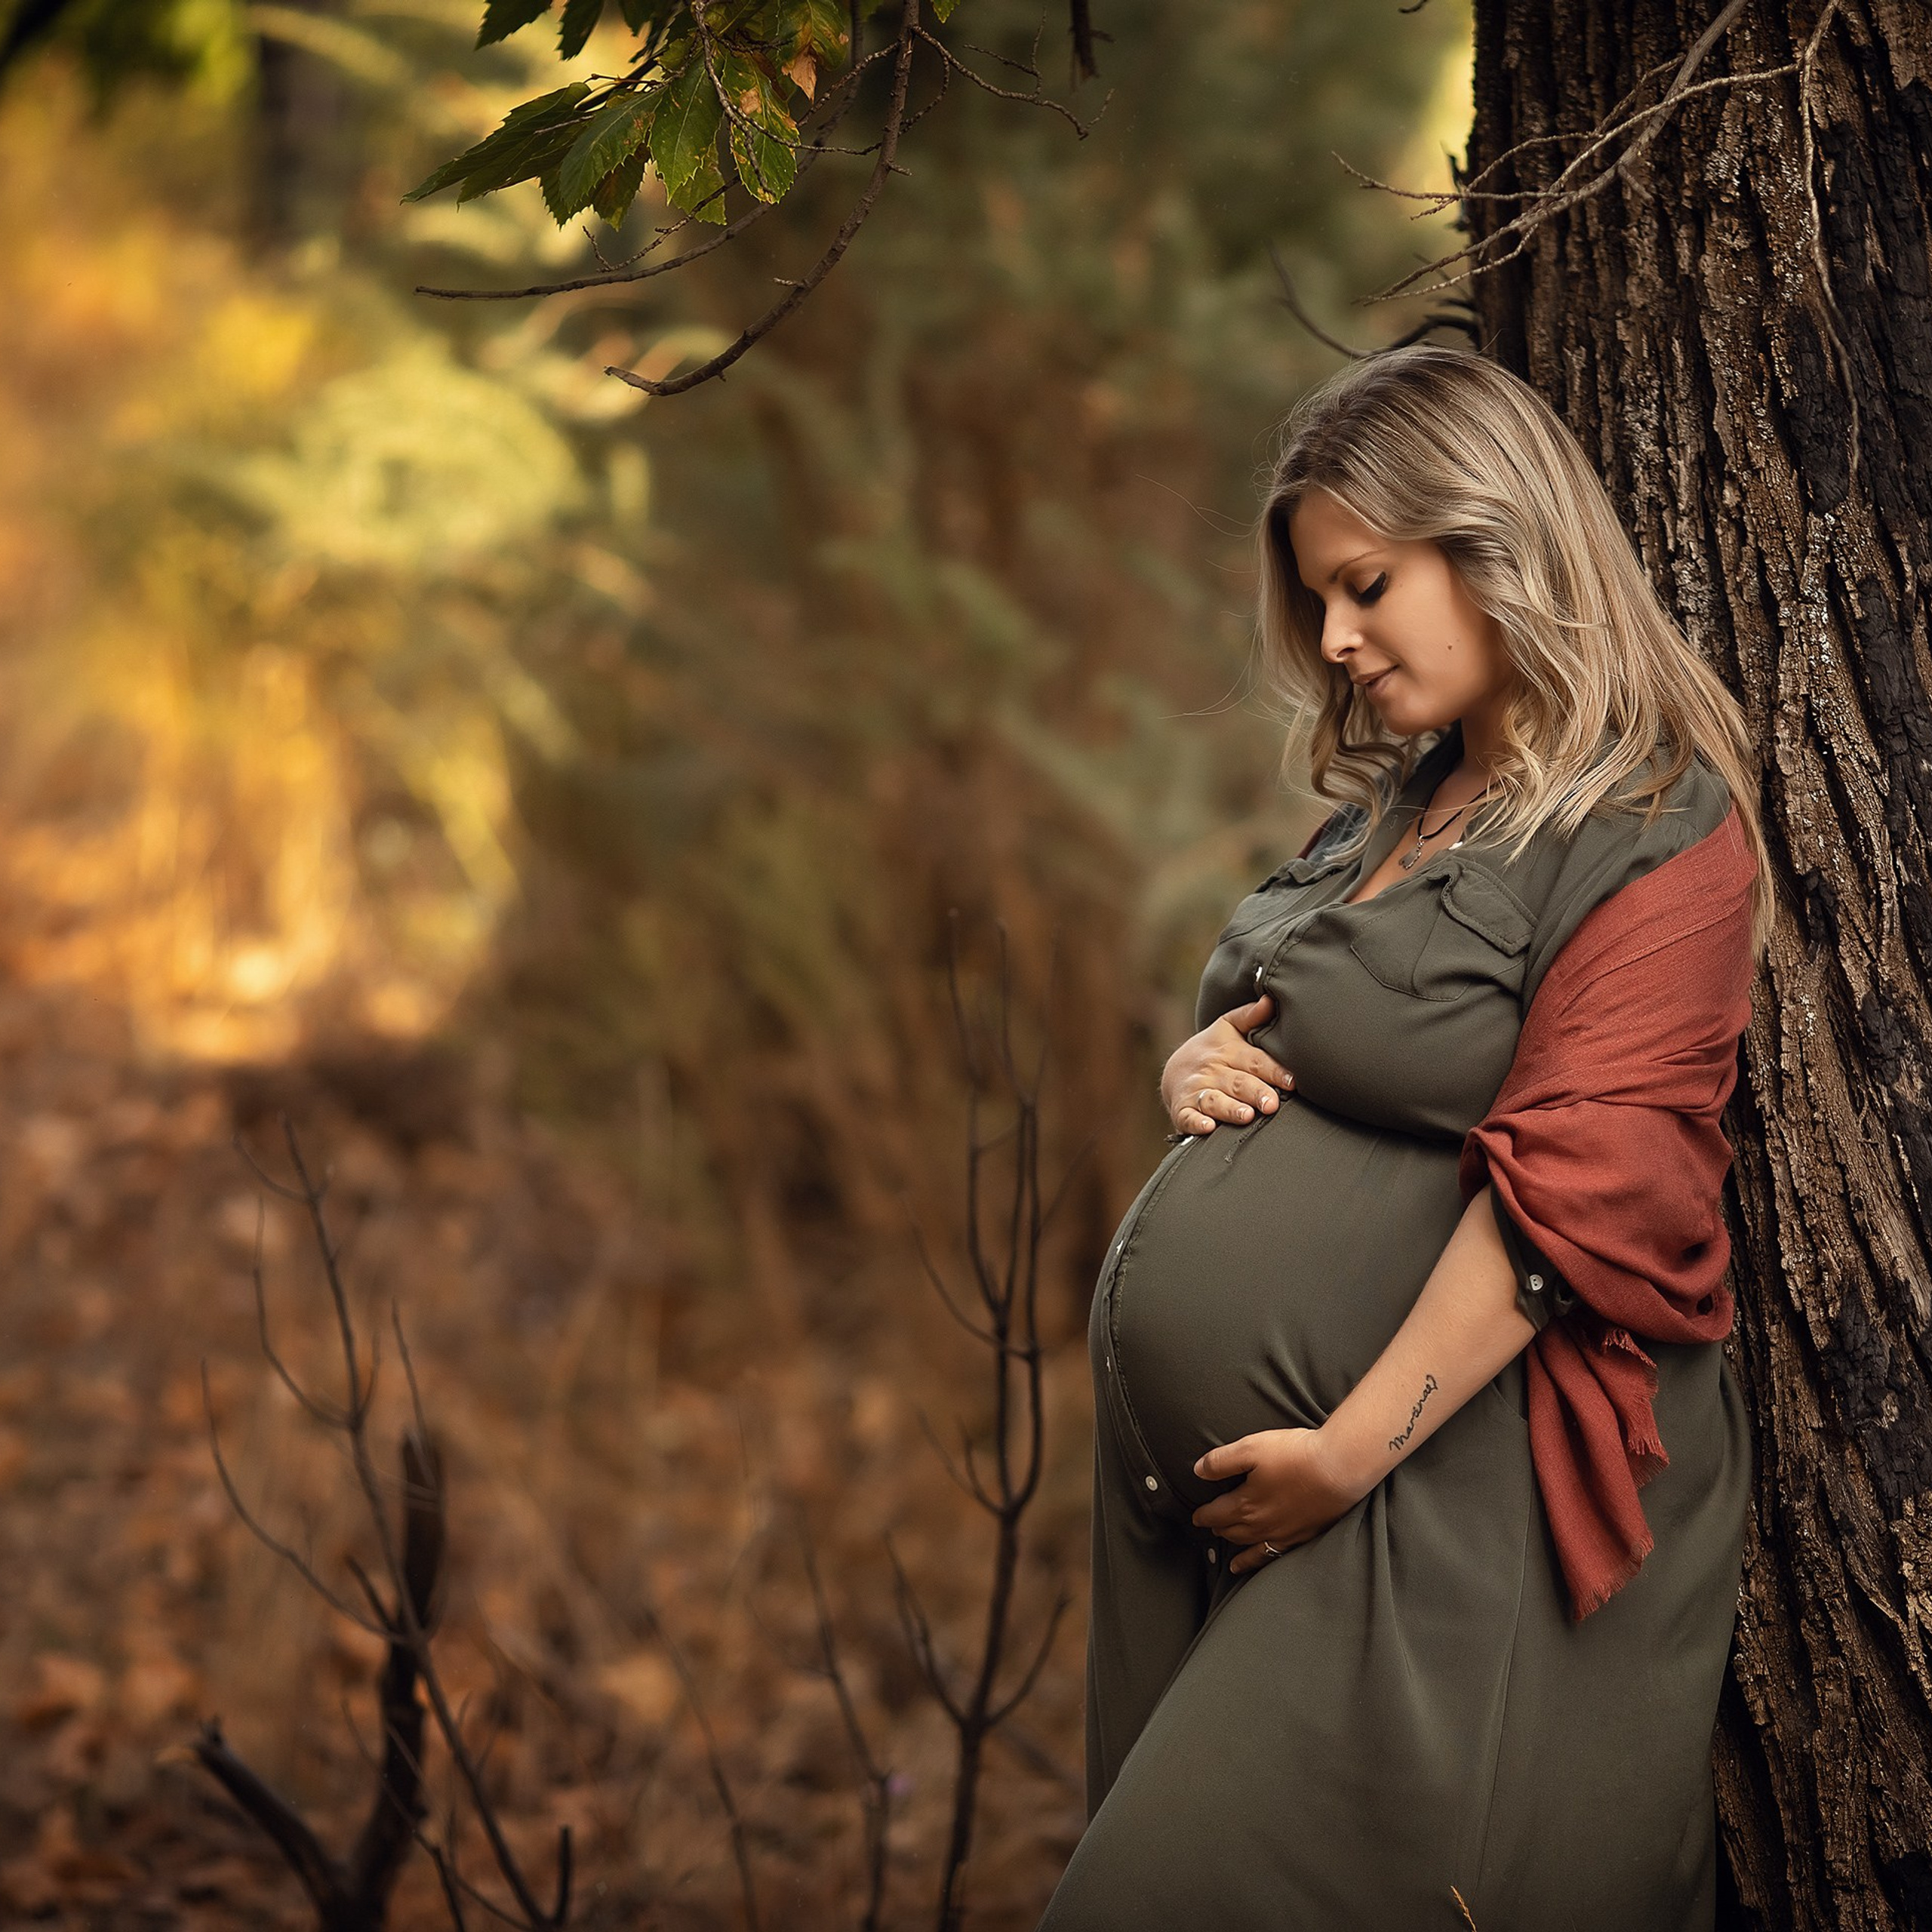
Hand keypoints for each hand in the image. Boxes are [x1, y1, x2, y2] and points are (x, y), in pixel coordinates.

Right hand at [1160, 995, 1294, 1136]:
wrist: (1175, 1070)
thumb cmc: (1212, 1050)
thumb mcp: (1227, 1028)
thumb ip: (1250, 1016)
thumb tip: (1271, 999)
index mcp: (1227, 1050)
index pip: (1253, 1060)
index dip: (1273, 1071)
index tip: (1291, 1081)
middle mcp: (1211, 1070)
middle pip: (1236, 1082)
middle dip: (1254, 1092)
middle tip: (1272, 1104)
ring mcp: (1195, 1090)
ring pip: (1214, 1100)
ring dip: (1229, 1108)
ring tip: (1246, 1115)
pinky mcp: (1182, 1110)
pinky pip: (1188, 1118)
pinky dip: (1196, 1123)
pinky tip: (1208, 1128)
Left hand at [1189, 1427, 1362, 1574]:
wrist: (1338, 1469)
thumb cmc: (1294, 1455)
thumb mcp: (1251, 1448)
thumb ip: (1221, 1461)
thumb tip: (1198, 1470)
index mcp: (1245, 1503)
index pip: (1216, 1514)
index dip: (1203, 1515)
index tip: (1195, 1516)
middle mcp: (1260, 1524)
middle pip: (1231, 1530)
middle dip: (1218, 1528)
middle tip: (1210, 1526)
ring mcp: (1282, 1533)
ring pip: (1249, 1546)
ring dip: (1235, 1547)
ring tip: (1227, 1553)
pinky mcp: (1302, 1536)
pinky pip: (1273, 1554)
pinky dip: (1259, 1561)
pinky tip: (1257, 1562)